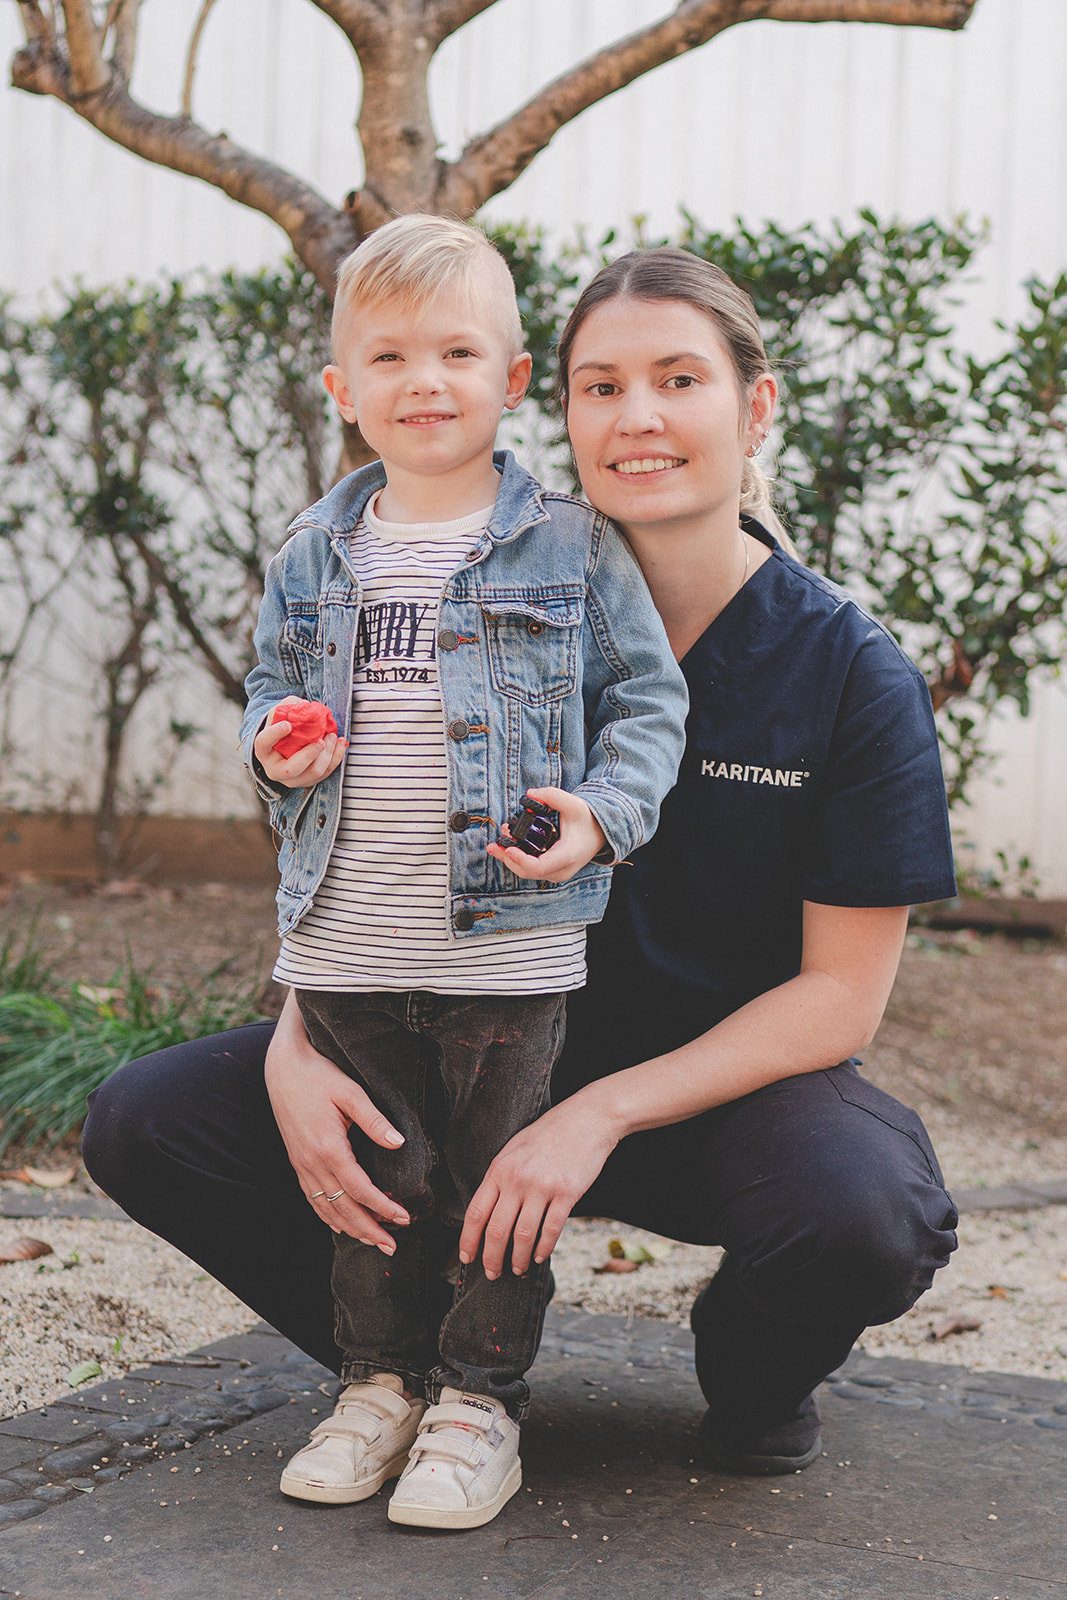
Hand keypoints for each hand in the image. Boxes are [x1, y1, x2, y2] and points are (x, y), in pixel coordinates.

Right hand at [253, 696, 346, 788]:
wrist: (287, 743)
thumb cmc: (283, 726)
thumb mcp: (282, 713)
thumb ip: (290, 706)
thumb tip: (306, 706)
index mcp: (263, 750)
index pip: (263, 743)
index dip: (274, 734)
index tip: (287, 725)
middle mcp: (275, 770)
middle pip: (291, 769)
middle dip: (309, 755)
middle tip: (320, 740)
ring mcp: (292, 779)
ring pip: (312, 773)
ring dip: (327, 755)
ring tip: (332, 736)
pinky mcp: (309, 780)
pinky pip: (326, 773)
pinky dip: (336, 757)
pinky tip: (340, 743)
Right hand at [265, 992, 408, 1250]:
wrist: (283, 1068)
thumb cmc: (319, 1075)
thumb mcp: (350, 1091)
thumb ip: (374, 1119)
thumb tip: (398, 1142)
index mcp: (329, 1147)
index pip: (360, 1189)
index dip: (383, 1207)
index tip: (404, 1218)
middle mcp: (312, 1162)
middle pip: (342, 1208)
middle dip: (368, 1230)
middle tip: (392, 1247)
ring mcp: (301, 1164)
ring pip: (326, 1208)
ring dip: (350, 1228)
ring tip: (372, 1241)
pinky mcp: (297, 1161)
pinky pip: (312, 1198)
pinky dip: (327, 1216)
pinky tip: (340, 1226)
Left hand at [458, 1095, 619, 1278]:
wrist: (587, 1118)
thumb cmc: (549, 1134)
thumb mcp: (515, 1149)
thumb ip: (501, 1177)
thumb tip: (488, 1211)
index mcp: (500, 1168)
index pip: (476, 1212)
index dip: (469, 1240)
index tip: (467, 1258)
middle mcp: (517, 1179)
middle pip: (496, 1230)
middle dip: (491, 1258)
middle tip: (493, 1273)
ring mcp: (542, 1187)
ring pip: (523, 1235)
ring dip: (517, 1258)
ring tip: (517, 1268)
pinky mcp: (567, 1193)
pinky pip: (550, 1230)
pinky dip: (543, 1249)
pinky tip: (538, 1257)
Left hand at [486, 786, 607, 883]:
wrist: (600, 834)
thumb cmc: (587, 821)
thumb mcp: (574, 804)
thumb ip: (553, 795)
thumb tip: (531, 794)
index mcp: (567, 856)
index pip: (539, 867)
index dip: (520, 859)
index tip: (508, 847)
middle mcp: (561, 869)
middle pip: (528, 871)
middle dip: (508, 857)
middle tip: (496, 841)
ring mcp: (556, 873)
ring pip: (527, 873)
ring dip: (510, 858)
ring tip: (500, 840)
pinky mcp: (552, 872)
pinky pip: (531, 870)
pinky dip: (517, 860)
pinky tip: (507, 846)